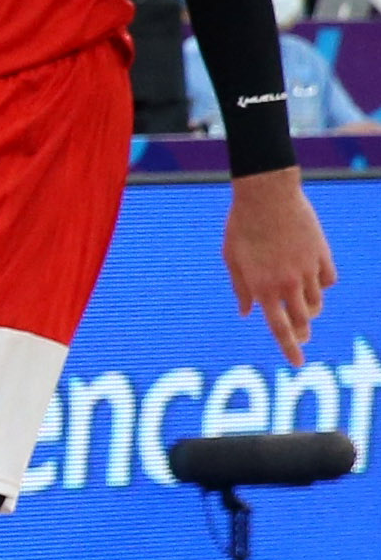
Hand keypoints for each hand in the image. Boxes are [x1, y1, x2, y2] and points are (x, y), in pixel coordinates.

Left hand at [226, 169, 337, 365]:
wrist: (267, 197)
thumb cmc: (241, 227)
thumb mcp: (232, 259)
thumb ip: (241, 288)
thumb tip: (246, 312)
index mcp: (262, 288)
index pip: (279, 328)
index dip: (290, 348)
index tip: (298, 363)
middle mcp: (288, 283)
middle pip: (302, 320)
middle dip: (302, 333)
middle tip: (302, 338)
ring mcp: (308, 269)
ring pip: (317, 301)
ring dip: (310, 309)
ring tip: (303, 309)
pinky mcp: (322, 254)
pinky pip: (327, 280)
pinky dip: (322, 285)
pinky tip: (314, 282)